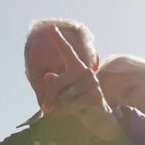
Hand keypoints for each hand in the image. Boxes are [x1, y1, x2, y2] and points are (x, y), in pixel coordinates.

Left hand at [41, 25, 121, 140]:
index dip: (58, 40)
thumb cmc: (77, 103)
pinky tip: (81, 110)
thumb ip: (55, 84)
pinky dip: (71, 110)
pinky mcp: (95, 94)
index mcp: (76, 68)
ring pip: (63, 95)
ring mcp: (92, 82)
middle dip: (49, 98)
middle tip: (45, 109)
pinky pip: (72, 103)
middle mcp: (85, 71)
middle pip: (57, 82)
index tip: (50, 27)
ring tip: (71, 108)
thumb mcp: (62, 94)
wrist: (98, 118)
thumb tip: (47, 76)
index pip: (66, 51)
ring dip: (62, 106)